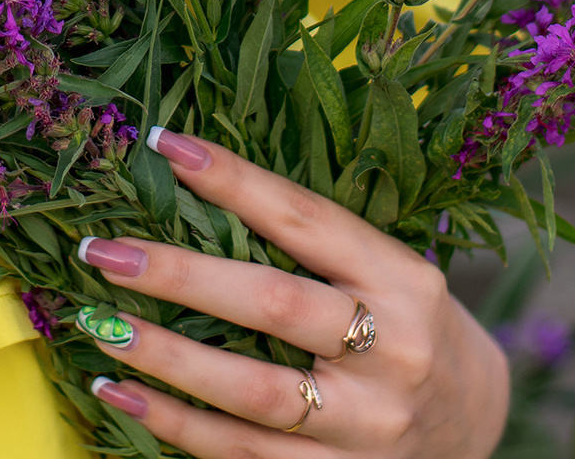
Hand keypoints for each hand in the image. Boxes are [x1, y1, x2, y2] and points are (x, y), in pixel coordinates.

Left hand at [73, 128, 508, 457]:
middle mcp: (392, 351)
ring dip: (165, 358)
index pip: (306, 219)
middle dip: (180, 275)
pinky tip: (121, 391)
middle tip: (105, 251)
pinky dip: (175, 424)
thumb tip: (195, 178)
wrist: (476, 423)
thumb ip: (315, 240)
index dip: (235, 180)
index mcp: (403, 279)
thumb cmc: (406, 320)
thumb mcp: (388, 267)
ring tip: (98, 325)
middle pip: (274, 305)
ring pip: (252, 393)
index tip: (165, 146)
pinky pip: (243, 456)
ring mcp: (367, 426)